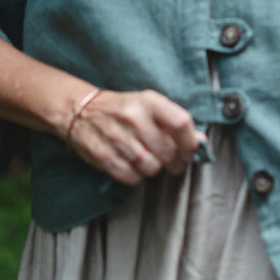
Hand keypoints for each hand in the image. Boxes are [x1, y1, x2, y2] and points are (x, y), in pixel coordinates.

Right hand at [66, 88, 205, 185]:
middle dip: (173, 162)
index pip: (181, 123)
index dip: (190, 142)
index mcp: (148, 101)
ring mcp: (117, 137)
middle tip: (169, 160)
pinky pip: (132, 177)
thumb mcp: (147, 105)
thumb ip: (173, 122)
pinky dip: (135, 176)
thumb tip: (199, 141)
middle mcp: (133, 118)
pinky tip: (130, 164)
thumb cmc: (120, 109)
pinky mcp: (103, 155)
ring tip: (145, 158)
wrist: (79, 110)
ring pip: (151, 168)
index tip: (189, 151)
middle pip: (168, 152)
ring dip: (152, 168)